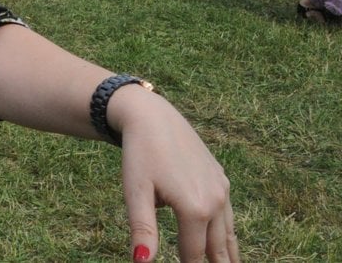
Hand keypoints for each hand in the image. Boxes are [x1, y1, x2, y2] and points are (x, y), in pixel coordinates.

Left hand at [113, 88, 239, 261]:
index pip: (193, 256)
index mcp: (195, 209)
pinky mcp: (221, 178)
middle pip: (217, 248)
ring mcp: (221, 189)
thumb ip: (143, 230)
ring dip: (228, 254)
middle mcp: (216, 201)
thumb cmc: (139, 154)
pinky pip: (228, 214)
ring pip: (228, 233)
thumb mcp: (135, 192)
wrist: (151, 116)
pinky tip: (226, 240)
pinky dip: (227, 232)